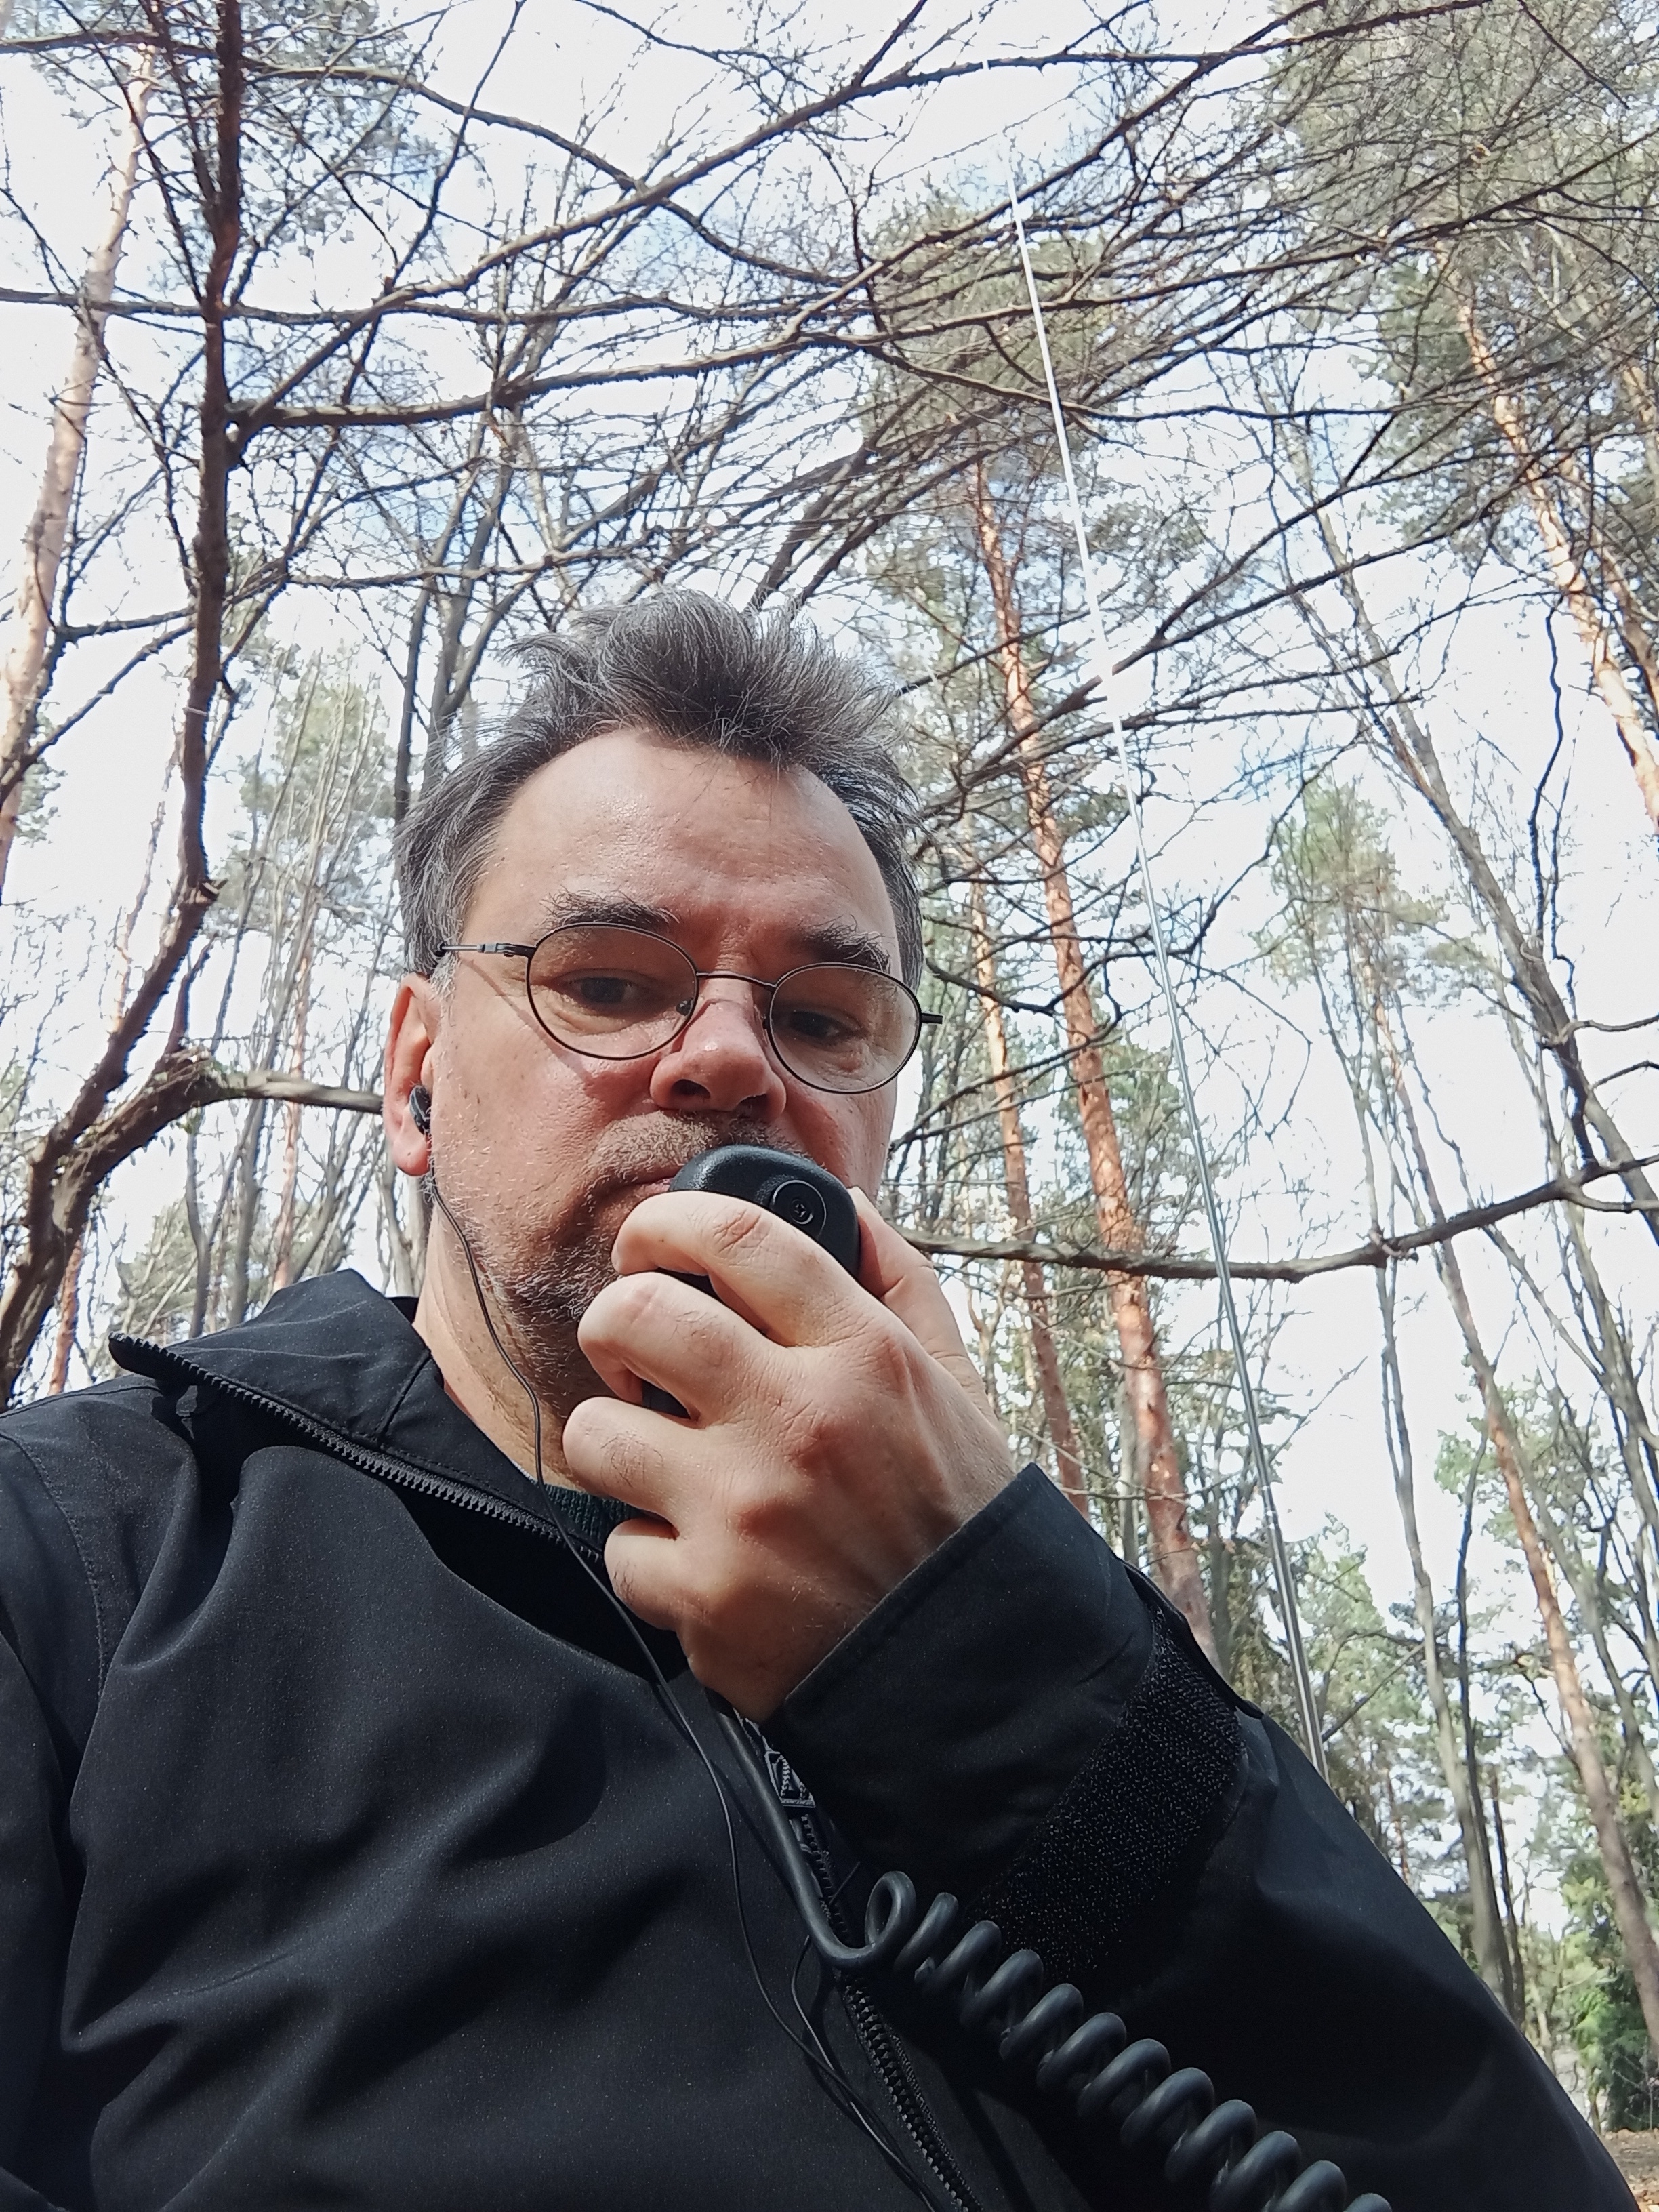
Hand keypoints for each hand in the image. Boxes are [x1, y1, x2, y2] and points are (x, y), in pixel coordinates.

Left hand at [561, 1188, 1014, 1716]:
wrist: (969, 1669)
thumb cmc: (956, 1518)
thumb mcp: (956, 1384)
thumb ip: (899, 1283)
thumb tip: (841, 1204)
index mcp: (864, 1355)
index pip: (737, 1238)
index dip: (669, 1221)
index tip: (650, 1240)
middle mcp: (799, 1420)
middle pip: (638, 1314)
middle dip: (614, 1324)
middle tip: (635, 1356)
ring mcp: (745, 1511)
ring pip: (597, 1431)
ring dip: (617, 1444)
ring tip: (661, 1464)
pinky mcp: (706, 1597)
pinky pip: (618, 1545)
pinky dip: (650, 1555)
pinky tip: (701, 1558)